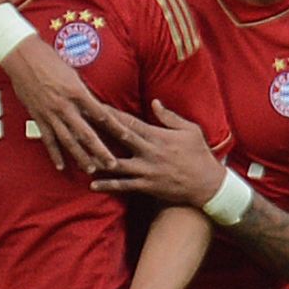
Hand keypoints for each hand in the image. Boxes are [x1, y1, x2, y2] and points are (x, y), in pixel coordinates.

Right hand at [3, 36, 115, 173]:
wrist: (22, 55)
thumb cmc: (50, 59)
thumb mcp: (73, 74)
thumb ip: (83, 92)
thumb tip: (95, 105)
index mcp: (77, 92)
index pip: (101, 114)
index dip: (115, 127)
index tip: (127, 137)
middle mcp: (65, 106)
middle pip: (86, 133)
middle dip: (100, 151)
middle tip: (112, 164)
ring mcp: (50, 113)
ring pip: (68, 140)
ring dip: (80, 157)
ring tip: (91, 169)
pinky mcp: (38, 117)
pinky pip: (48, 140)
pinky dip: (55, 154)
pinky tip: (61, 166)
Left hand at [89, 99, 224, 206]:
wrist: (208, 184)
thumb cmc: (200, 155)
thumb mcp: (190, 130)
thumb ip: (169, 117)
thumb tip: (154, 102)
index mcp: (158, 136)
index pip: (130, 122)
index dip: (112, 114)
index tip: (96, 105)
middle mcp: (149, 152)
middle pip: (119, 138)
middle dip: (100, 129)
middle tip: (81, 122)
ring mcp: (147, 171)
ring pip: (117, 164)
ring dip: (98, 159)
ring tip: (80, 155)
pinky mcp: (147, 187)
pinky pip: (124, 186)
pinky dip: (108, 185)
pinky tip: (92, 184)